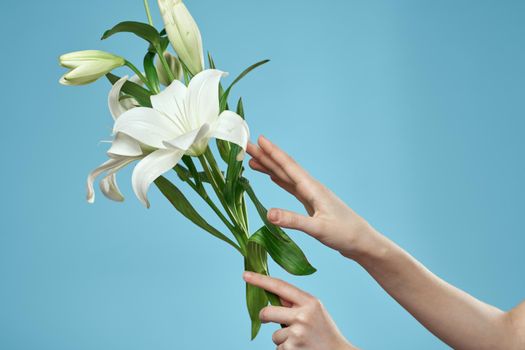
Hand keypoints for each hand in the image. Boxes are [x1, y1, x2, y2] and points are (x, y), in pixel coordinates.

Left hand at [243, 271, 356, 349]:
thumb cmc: (324, 331)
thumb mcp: (315, 310)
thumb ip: (295, 303)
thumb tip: (271, 293)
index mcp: (309, 301)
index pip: (280, 286)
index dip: (260, 280)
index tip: (245, 275)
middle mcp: (302, 315)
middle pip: (267, 312)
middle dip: (264, 317)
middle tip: (269, 319)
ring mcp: (297, 333)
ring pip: (274, 334)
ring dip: (283, 338)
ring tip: (300, 340)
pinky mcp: (292, 348)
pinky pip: (278, 347)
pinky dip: (286, 349)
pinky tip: (300, 348)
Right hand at [247, 135, 376, 258]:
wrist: (361, 241)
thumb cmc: (344, 234)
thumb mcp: (317, 229)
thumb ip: (293, 220)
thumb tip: (268, 214)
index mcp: (312, 188)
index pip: (288, 166)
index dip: (272, 152)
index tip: (258, 139)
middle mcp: (311, 187)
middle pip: (284, 167)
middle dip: (265, 156)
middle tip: (246, 146)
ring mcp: (311, 194)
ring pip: (286, 176)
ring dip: (269, 167)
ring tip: (252, 160)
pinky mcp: (312, 203)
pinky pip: (291, 187)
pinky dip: (279, 179)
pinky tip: (272, 176)